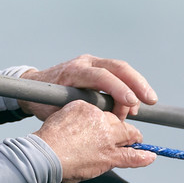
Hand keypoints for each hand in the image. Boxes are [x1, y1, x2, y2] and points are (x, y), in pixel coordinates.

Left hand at [19, 54, 157, 120]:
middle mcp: (85, 62)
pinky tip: (135, 102)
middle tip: (150, 101)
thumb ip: (80, 111)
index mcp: (73, 72)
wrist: (32, 86)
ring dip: (136, 86)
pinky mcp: (97, 67)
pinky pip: (118, 74)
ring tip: (141, 108)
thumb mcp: (57, 109)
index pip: (101, 76)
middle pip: (118, 67)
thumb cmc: (42, 101)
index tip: (131, 104)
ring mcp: (92, 62)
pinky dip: (129, 86)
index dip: (118, 89)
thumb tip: (102, 120)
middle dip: (137, 84)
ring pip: (121, 69)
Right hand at [34, 101, 155, 182]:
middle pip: (120, 118)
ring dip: (133, 137)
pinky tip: (150, 156)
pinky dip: (142, 157)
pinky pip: (131, 155)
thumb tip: (83, 123)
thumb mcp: (61, 115)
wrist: (43, 155)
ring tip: (137, 139)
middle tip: (125, 128)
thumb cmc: (46, 138)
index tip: (110, 117)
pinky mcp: (109, 156)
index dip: (110, 113)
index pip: (106, 108)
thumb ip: (76, 115)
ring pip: (128, 134)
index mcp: (86, 106)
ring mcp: (106, 137)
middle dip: (124, 122)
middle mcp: (100, 118)